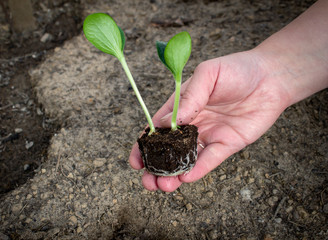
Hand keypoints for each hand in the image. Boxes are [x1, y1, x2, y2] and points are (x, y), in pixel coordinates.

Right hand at [129, 50, 289, 191]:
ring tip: (164, 186)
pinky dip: (198, 170)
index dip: (145, 146)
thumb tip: (163, 122)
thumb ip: (188, 98)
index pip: (158, 129)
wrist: (270, 76)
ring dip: (174, 174)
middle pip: (169, 150)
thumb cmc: (236, 69)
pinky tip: (186, 178)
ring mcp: (209, 135)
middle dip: (157, 167)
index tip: (135, 161)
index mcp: (182, 107)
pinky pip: (210, 160)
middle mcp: (193, 124)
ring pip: (187, 159)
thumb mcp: (207, 74)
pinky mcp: (227, 144)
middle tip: (148, 181)